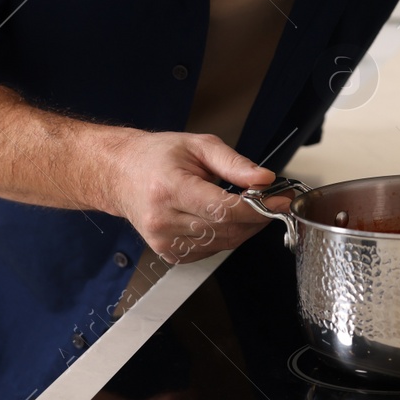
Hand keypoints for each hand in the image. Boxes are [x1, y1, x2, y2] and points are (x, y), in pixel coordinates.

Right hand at [100, 131, 278, 263]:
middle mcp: (163, 220)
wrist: (120, 174)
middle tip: (272, 201)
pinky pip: (210, 251)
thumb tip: (264, 179)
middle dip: (257, 217)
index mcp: (170, 189)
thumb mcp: (198, 146)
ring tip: (249, 206)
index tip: (279, 201)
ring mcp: (163, 241)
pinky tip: (224, 218)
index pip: (223, 209)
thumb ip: (234, 164)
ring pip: (222, 244)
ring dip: (244, 228)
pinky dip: (225, 236)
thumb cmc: (156, 156)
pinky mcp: (167, 253)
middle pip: (226, 229)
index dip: (257, 208)